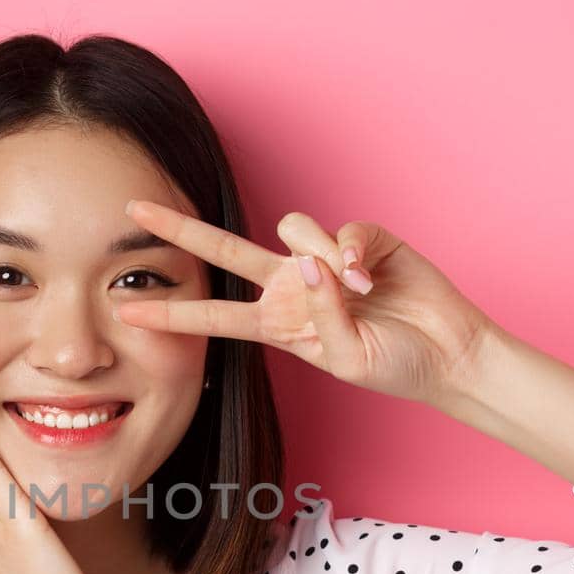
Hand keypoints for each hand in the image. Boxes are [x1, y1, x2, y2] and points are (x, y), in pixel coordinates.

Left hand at [114, 200, 498, 405]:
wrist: (447, 352)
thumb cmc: (395, 364)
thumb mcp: (347, 358)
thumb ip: (322, 314)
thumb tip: (311, 262)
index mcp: (278, 323)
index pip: (215, 314)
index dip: (172, 311)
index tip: (125, 311)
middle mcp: (293, 286)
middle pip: (225, 250)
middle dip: (179, 230)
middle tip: (134, 209)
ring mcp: (325, 259)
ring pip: (295, 230)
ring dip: (324, 257)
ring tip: (360, 291)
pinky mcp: (363, 237)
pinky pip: (343, 228)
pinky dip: (356, 250)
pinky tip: (374, 276)